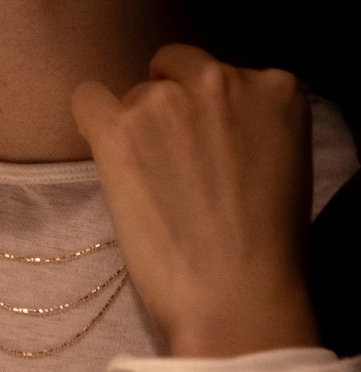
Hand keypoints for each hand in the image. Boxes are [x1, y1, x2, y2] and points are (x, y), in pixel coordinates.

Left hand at [70, 44, 318, 357]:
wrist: (236, 299)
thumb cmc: (267, 254)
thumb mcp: (285, 167)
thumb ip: (251, 128)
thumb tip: (210, 128)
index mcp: (277, 88)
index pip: (222, 76)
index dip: (205, 115)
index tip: (202, 153)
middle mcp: (224, 78)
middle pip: (175, 72)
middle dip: (170, 112)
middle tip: (169, 169)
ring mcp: (167, 100)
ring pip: (134, 96)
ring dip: (135, 131)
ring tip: (148, 189)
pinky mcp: (119, 130)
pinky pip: (86, 99)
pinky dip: (89, 122)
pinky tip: (102, 157)